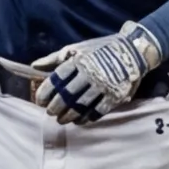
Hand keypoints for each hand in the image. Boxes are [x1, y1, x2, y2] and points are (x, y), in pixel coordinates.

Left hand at [31, 23, 162, 124]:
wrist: (134, 50)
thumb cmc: (101, 49)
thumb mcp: (77, 48)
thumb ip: (54, 59)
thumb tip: (33, 66)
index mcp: (79, 61)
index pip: (57, 78)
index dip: (46, 92)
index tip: (39, 101)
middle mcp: (90, 73)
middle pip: (67, 95)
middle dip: (55, 107)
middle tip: (50, 112)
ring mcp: (104, 85)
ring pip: (81, 106)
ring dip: (68, 116)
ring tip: (61, 119)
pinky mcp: (115, 96)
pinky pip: (98, 111)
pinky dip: (86, 118)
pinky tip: (79, 120)